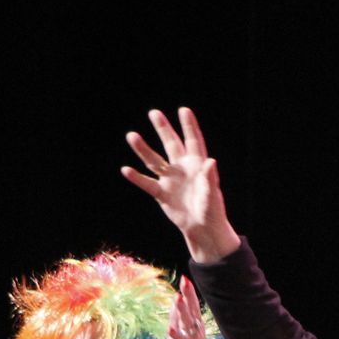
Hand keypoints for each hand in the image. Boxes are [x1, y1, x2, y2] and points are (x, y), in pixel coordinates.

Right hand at [122, 107, 239, 263]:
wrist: (202, 229)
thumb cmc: (212, 211)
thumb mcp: (212, 194)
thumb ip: (209, 178)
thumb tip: (211, 161)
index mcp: (197, 165)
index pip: (193, 141)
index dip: (189, 126)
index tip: (183, 110)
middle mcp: (182, 168)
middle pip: (171, 144)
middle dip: (163, 129)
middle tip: (154, 112)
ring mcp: (170, 180)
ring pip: (154, 161)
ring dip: (143, 149)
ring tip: (131, 135)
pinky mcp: (162, 194)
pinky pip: (147, 184)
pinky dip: (137, 178)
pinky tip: (126, 170)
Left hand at [165, 276, 207, 338]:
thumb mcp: (178, 333)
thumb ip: (177, 317)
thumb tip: (176, 298)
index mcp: (194, 328)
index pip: (193, 307)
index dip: (189, 293)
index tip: (185, 278)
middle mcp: (196, 335)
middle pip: (192, 313)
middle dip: (189, 297)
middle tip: (185, 282)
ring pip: (188, 327)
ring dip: (183, 313)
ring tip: (177, 299)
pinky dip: (177, 337)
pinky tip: (171, 328)